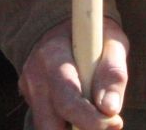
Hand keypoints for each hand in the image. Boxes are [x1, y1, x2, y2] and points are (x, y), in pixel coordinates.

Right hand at [17, 15, 129, 129]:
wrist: (65, 26)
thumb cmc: (95, 36)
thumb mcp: (112, 43)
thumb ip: (113, 73)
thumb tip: (110, 108)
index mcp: (53, 56)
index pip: (67, 101)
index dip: (92, 120)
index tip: (116, 121)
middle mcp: (34, 75)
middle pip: (49, 125)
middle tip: (105, 124)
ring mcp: (29, 89)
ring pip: (47, 128)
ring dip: (73, 128)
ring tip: (94, 116)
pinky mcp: (30, 100)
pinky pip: (48, 123)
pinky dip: (67, 124)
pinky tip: (82, 112)